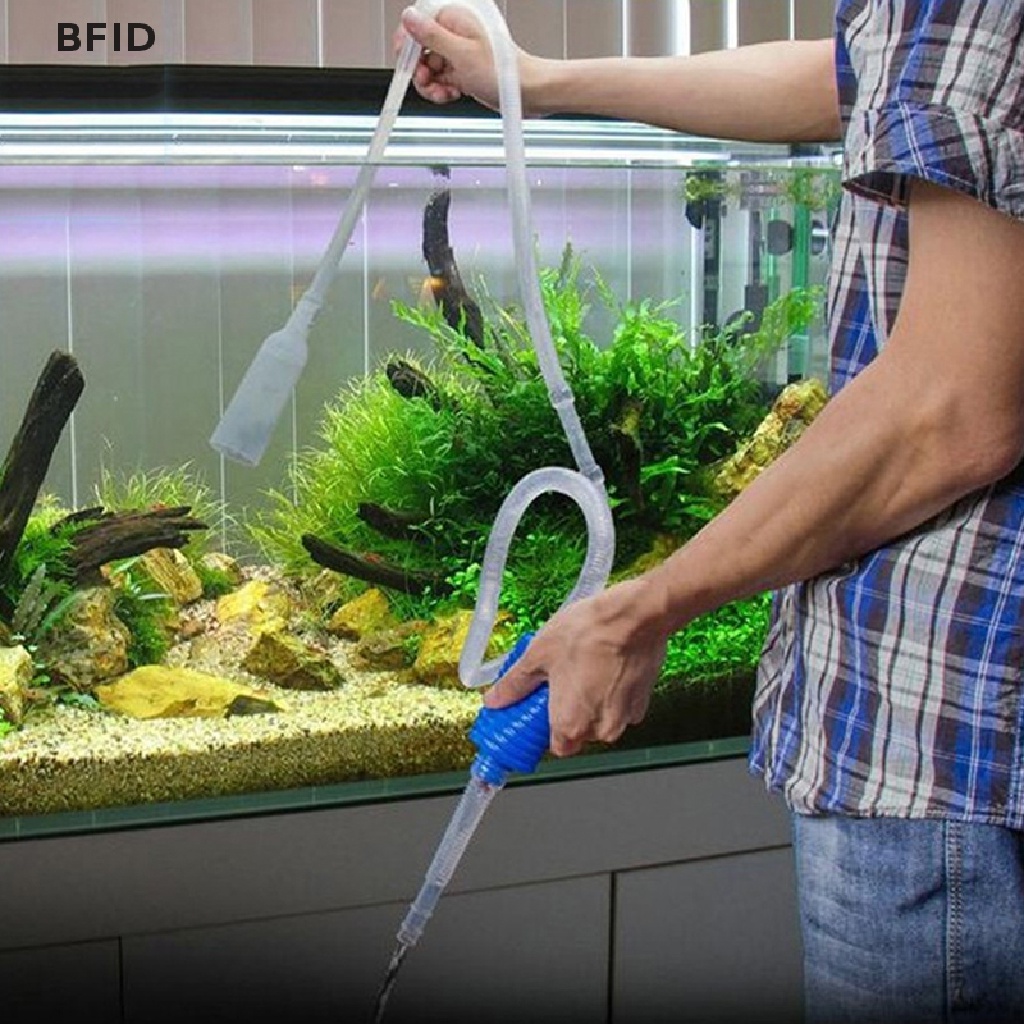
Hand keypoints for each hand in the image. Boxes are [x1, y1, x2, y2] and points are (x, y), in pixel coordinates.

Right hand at [398, 5, 540, 114]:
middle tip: (427, 82)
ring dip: (431, 84)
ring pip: (429, 67)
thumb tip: (409, 17)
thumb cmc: (503, 72)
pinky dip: (441, 89)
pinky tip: (451, 94)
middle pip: (421, 48)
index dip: (408, 43)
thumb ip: (432, 35)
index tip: (405, 62)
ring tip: (443, 92)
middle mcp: (455, 32)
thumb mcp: (462, 53)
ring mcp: (458, 52)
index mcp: (455, 18)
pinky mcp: (462, 70)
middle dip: (420, 69)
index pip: (418, 22)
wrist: (526, 92)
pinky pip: (441, 79)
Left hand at [486, 578, 670, 756]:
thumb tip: (496, 700)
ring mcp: (626, 715)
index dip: (546, 728)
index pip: (556, 746)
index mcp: (571, 723)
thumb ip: (515, 684)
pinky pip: (620, 704)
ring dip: (591, 700)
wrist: (636, 615)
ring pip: (601, 717)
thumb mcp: (538, 654)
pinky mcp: (643, 699)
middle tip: (559, 681)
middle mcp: (601, 727)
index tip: (540, 710)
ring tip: (582, 667)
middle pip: (579, 732)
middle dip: (569, 710)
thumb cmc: (589, 633)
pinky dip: (611, 691)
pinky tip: (603, 665)